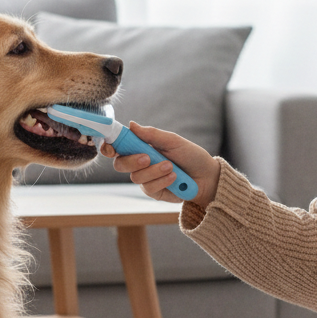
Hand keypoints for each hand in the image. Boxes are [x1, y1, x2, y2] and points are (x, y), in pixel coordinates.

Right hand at [101, 121, 220, 207]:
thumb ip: (152, 135)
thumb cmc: (191, 155)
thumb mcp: (173, 141)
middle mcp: (140, 164)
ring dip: (154, 171)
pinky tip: (174, 177)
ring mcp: (146, 179)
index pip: (118, 147)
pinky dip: (162, 181)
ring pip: (136, 177)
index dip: (109, 147)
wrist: (207, 176)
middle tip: (148, 157)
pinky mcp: (154, 192)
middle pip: (120, 164)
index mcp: (141, 147)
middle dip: (132, 161)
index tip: (111, 147)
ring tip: (171, 167)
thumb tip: (132, 125)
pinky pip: (149, 188)